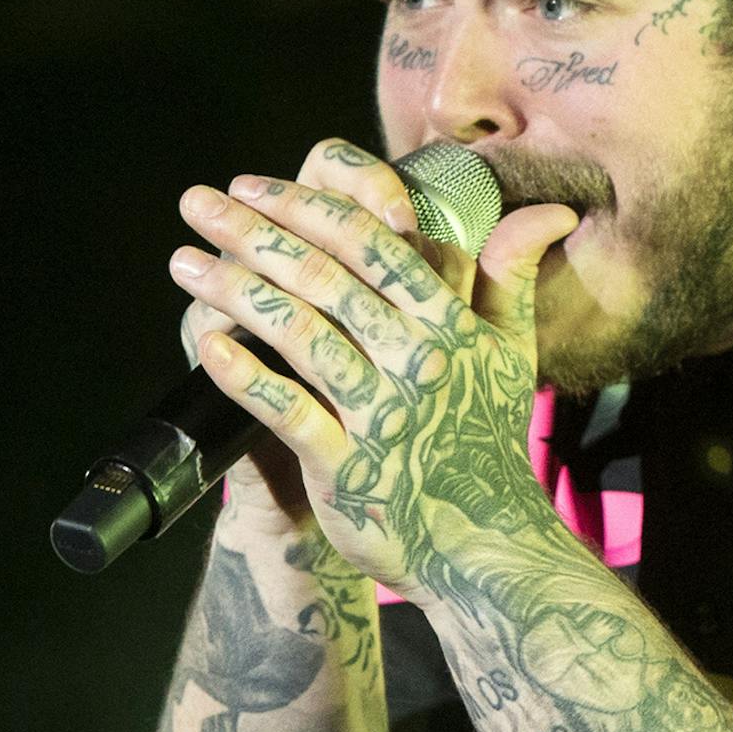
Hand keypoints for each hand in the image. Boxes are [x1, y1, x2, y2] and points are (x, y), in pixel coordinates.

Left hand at [168, 137, 578, 604]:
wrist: (485, 545)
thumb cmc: (488, 442)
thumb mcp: (511, 355)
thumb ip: (513, 277)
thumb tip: (549, 212)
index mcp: (450, 327)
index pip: (373, 245)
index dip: (309, 207)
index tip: (254, 186)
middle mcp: (417, 362)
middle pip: (325, 279)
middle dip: (253, 232)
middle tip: (197, 202)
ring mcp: (381, 414)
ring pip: (299, 334)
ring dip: (234, 291)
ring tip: (184, 261)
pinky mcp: (348, 466)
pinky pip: (287, 409)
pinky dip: (244, 375)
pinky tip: (207, 344)